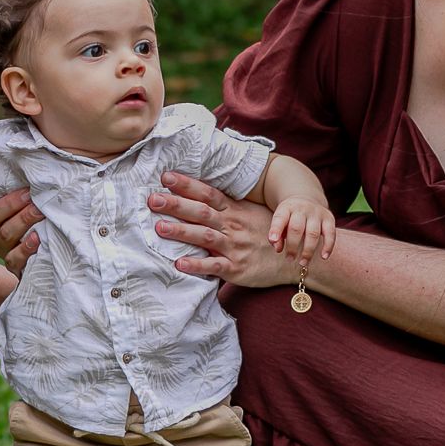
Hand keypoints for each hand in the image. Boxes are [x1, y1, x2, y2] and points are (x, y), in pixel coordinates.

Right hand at [0, 187, 42, 276]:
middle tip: (36, 199)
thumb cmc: (43, 230)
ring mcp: (5, 253)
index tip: (29, 190)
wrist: (49, 262)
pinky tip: (37, 238)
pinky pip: (14, 259)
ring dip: (23, 221)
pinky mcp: (15, 269)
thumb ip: (30, 201)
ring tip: (40, 213)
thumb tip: (38, 179)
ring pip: (5, 236)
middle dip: (16, 206)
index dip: (10, 199)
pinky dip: (26, 248)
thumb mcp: (33, 214)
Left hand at [148, 171, 298, 288]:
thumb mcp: (249, 213)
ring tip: (159, 228)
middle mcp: (233, 225)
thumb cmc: (266, 234)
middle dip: (176, 204)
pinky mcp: (237, 268)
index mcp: (234, 210)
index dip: (187, 185)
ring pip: (205, 236)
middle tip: (152, 199)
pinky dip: (197, 265)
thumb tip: (199, 193)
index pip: (208, 194)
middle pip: (201, 211)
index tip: (165, 177)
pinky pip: (215, 266)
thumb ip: (226, 206)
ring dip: (182, 231)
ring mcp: (235, 246)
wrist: (292, 259)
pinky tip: (179, 263)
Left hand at [268, 196, 335, 266]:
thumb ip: (276, 235)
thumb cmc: (289, 218)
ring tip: (303, 263)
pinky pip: (330, 233)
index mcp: (286, 208)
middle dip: (292, 246)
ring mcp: (317, 213)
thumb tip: (278, 249)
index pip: (280, 218)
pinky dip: (328, 246)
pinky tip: (324, 257)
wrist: (307, 200)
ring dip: (308, 251)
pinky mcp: (329, 218)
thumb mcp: (280, 222)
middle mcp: (302, 209)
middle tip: (289, 259)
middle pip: (297, 228)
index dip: (276, 229)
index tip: (273, 241)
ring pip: (313, 233)